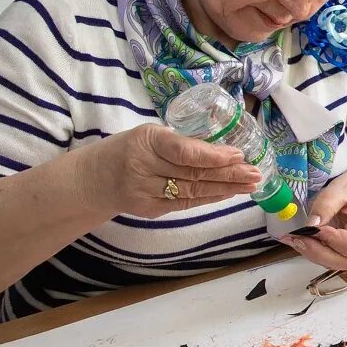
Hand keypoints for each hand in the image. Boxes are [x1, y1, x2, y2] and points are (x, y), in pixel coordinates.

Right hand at [94, 124, 260, 217]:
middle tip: (255, 172)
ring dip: (226, 188)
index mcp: (145, 141)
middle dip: (229, 174)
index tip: (239, 154)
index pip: (183, 151)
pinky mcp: (149, 210)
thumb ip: (180, 142)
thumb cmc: (127, 150)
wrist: (91, 179)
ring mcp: (145, 192)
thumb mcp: (148, 135)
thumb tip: (224, 150)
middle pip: (193, 173)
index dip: (213, 155)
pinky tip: (230, 193)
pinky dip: (211, 198)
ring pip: (193, 191)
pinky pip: (186, 204)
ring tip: (251, 184)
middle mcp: (143, 167)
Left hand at [284, 169, 346, 270]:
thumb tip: (309, 226)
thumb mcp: (339, 189)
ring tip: (294, 239)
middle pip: (344, 260)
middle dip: (317, 252)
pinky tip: (300, 241)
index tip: (313, 228)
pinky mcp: (345, 251)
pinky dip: (314, 252)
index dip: (331, 240)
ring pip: (335, 263)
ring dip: (313, 254)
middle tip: (296, 238)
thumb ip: (325, 206)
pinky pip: (330, 258)